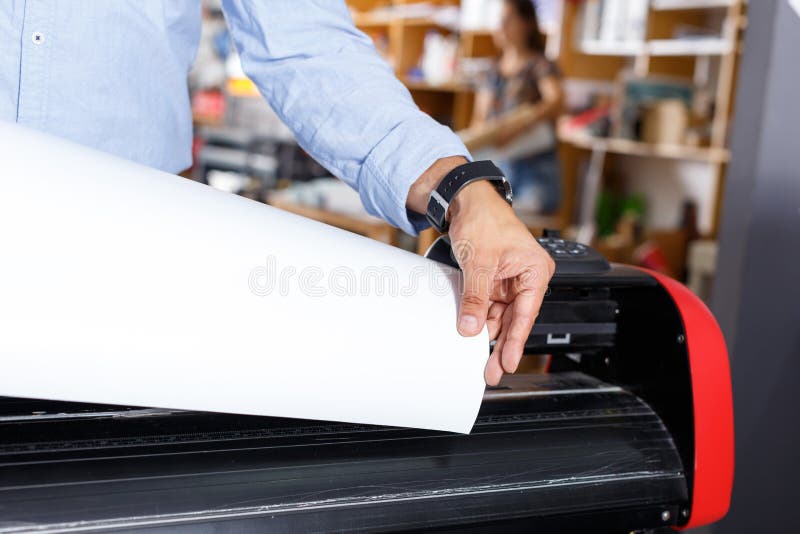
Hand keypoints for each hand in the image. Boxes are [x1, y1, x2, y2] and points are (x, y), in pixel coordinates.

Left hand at [447, 181, 554, 384]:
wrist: (465, 200)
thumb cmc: (483, 219)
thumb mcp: (479, 262)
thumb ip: (476, 297)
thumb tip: (471, 326)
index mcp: (535, 271)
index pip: (525, 313)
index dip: (515, 341)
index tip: (507, 362)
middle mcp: (526, 277)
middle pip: (514, 319)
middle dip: (501, 345)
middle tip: (491, 370)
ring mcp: (509, 280)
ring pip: (500, 316)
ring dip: (489, 335)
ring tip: (479, 359)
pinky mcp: (494, 280)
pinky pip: (488, 305)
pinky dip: (480, 319)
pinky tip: (473, 335)